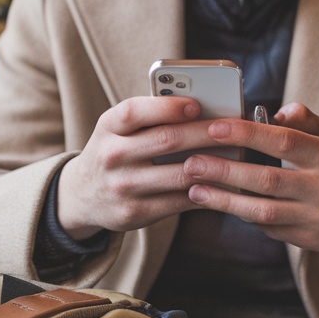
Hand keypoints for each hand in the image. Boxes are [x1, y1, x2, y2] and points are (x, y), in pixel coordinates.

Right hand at [56, 96, 227, 239]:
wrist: (81, 195)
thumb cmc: (114, 151)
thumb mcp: (117, 129)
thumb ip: (149, 118)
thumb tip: (204, 111)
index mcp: (108, 126)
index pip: (135, 111)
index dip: (168, 107)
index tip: (197, 104)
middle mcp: (112, 156)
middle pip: (166, 140)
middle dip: (205, 133)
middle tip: (233, 128)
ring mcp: (123, 187)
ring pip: (179, 174)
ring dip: (213, 165)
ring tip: (237, 155)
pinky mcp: (135, 213)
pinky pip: (180, 201)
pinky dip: (206, 191)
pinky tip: (223, 183)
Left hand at [181, 102, 318, 251]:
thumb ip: (303, 120)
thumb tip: (274, 112)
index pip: (283, 140)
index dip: (247, 133)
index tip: (213, 128)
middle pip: (267, 179)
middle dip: (225, 171)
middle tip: (191, 163)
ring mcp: (315, 217)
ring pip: (263, 211)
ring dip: (224, 201)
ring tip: (195, 190)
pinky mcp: (306, 240)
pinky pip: (267, 227)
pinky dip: (242, 214)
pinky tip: (219, 203)